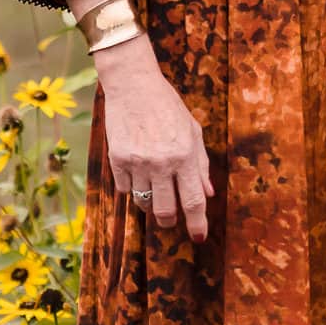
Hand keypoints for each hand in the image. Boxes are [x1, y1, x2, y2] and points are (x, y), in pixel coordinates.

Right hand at [93, 35, 213, 241]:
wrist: (134, 86)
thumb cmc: (168, 107)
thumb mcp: (193, 131)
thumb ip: (201, 164)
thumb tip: (208, 194)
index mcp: (185, 155)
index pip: (193, 201)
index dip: (197, 224)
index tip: (199, 238)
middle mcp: (162, 162)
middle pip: (166, 212)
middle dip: (170, 220)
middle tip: (171, 217)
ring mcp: (138, 162)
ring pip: (144, 204)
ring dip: (151, 204)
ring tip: (154, 188)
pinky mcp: (117, 160)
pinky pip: (125, 190)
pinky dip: (133, 188)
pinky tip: (137, 171)